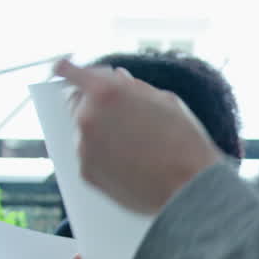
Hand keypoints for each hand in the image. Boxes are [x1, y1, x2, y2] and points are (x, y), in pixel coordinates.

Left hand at [54, 58, 223, 215]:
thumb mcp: (165, 100)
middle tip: (118, 114)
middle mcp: (87, 117)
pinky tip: (132, 163)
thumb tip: (117, 78)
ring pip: (84, 132)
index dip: (69, 69)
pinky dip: (104, 157)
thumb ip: (133, 86)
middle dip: (91, 103)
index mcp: (105, 91)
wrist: (190, 188)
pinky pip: (90, 157)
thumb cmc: (185, 142)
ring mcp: (83, 148)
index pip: (68, 70)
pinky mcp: (86, 174)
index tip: (69, 71)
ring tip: (135, 145)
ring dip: (101, 132)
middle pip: (73, 102)